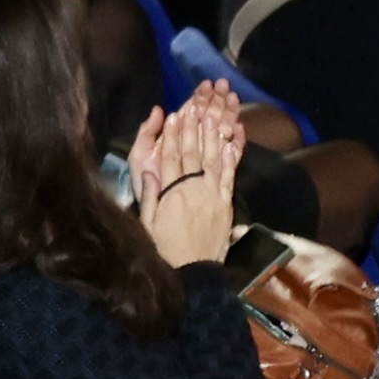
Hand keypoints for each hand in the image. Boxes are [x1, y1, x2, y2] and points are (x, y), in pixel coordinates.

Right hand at [126, 80, 244, 268]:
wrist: (193, 273)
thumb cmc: (165, 249)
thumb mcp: (148, 224)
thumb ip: (151, 196)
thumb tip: (151, 171)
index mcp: (172, 195)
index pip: (171, 158)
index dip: (172, 136)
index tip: (173, 116)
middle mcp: (194, 191)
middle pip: (192, 154)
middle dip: (192, 128)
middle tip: (192, 106)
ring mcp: (213, 196)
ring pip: (212, 159)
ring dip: (211, 135)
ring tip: (211, 114)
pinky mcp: (226, 204)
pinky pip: (229, 176)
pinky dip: (231, 157)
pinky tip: (231, 141)